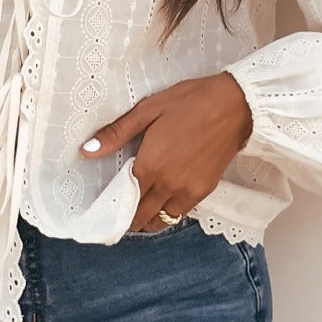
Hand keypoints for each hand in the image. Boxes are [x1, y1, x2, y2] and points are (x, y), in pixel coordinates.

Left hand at [80, 70, 253, 231]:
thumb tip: (86, 150)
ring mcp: (189, 190)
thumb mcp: (148, 110)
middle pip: (142, 217)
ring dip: (149, 219)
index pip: (125, 200)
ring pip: (162, 220)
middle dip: (129, 218)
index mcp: (151, 165)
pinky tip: (163, 200)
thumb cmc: (189, 102)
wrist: (235, 105)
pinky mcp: (205, 190)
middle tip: (120, 211)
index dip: (114, 206)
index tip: (106, 206)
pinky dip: (168, 212)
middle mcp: (169, 184)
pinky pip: (181, 212)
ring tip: (141, 208)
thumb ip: (116, 133)